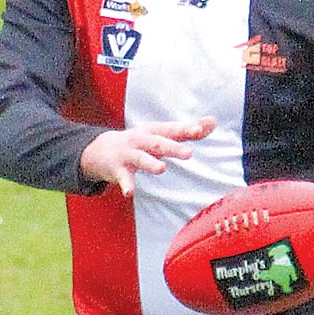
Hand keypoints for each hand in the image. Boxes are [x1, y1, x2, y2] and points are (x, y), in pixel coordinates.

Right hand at [80, 117, 215, 195]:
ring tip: (161, 169)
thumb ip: (187, 130)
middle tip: (189, 154)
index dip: (186, 129)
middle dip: (173, 148)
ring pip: (140, 159)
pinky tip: (129, 193)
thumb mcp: (161, 134)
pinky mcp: (117, 169)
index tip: (201, 129)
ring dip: (150, 163)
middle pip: (158, 143)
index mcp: (154, 131)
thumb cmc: (139, 142)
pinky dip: (126, 185)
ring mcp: (128, 154)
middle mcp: (141, 140)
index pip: (172, 130)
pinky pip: (122, 178)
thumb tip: (214, 121)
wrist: (99, 150)